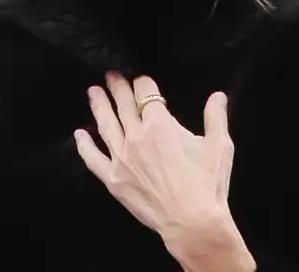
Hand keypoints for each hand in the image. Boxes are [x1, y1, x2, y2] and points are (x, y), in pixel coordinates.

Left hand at [74, 73, 252, 270]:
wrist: (193, 222)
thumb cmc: (207, 184)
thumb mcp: (219, 147)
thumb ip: (216, 118)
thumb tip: (218, 96)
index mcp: (160, 126)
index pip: (147, 95)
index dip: (144, 84)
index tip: (141, 80)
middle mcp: (136, 137)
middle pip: (123, 105)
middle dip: (117, 88)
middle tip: (111, 76)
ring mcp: (121, 157)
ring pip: (105, 125)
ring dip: (98, 106)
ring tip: (93, 91)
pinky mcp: (112, 178)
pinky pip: (93, 158)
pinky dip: (84, 145)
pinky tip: (79, 134)